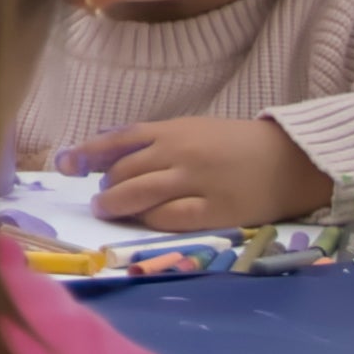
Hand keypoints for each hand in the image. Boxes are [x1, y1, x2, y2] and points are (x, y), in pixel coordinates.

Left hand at [85, 115, 336, 233]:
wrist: (289, 160)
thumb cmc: (237, 145)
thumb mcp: (193, 131)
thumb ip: (155, 142)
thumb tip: (108, 157)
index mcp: (172, 131)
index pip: (118, 140)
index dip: (87, 153)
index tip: (64, 164)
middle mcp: (179, 153)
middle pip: (125, 172)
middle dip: (106, 187)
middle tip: (103, 198)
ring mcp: (196, 182)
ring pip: (140, 194)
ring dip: (117, 205)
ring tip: (108, 211)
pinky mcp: (214, 210)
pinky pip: (170, 217)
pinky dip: (151, 220)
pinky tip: (146, 221)